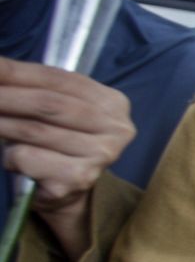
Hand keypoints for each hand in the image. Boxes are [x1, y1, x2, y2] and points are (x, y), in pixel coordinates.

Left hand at [0, 57, 134, 261]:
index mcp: (113, 103)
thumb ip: (32, 87)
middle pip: (49, 104)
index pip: (60, 79)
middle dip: (7, 96)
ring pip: (35, 131)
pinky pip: (29, 157)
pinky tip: (17, 161)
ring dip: (1, 124)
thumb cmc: (57, 142)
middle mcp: (115, 129)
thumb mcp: (54, 108)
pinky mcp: (78, 178)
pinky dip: (11, 156)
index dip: (19, 72)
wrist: (68, 189)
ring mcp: (100, 155)